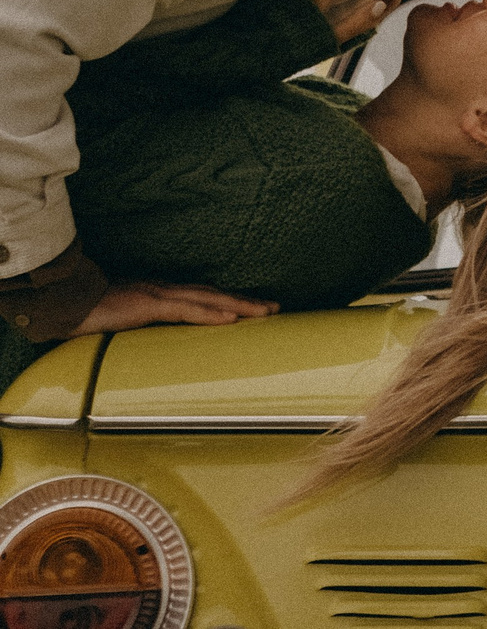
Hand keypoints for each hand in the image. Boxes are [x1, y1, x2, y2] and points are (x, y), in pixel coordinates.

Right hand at [69, 282, 277, 336]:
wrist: (62, 302)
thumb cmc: (88, 313)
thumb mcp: (122, 321)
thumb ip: (140, 328)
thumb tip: (153, 345)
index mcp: (160, 294)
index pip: (203, 296)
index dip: (230, 301)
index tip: (255, 308)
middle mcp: (164, 290)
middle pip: (214, 294)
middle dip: (245, 301)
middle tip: (275, 308)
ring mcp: (157, 294)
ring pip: (208, 299)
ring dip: (239, 305)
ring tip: (265, 312)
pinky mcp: (147, 304)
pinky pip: (185, 310)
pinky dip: (210, 314)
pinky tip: (230, 319)